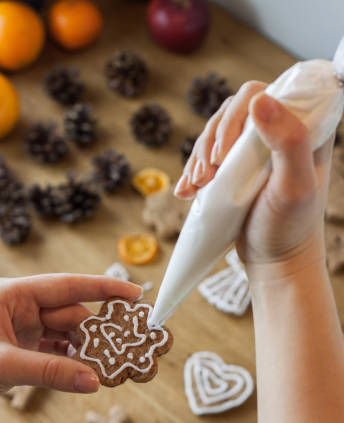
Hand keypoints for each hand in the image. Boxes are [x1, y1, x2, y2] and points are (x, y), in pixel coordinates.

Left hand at [0, 274, 141, 422]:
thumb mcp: (2, 365)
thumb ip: (50, 371)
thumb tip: (93, 380)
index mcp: (13, 295)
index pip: (67, 286)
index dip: (103, 289)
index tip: (134, 294)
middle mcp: (20, 308)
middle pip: (71, 313)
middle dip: (98, 329)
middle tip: (128, 342)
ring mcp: (22, 331)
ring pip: (67, 335)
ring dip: (87, 348)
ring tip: (112, 362)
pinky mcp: (22, 352)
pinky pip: (57, 353)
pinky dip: (73, 362)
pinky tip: (88, 372)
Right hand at [175, 81, 333, 274]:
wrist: (275, 262)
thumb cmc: (290, 227)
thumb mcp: (295, 185)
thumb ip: (288, 140)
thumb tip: (258, 99)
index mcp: (303, 127)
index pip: (263, 94)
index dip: (236, 117)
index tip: (225, 155)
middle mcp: (280, 132)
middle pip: (233, 112)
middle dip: (212, 143)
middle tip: (207, 177)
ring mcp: (256, 151)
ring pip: (216, 133)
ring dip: (199, 158)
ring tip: (195, 188)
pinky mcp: (238, 168)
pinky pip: (209, 156)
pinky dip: (193, 172)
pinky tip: (185, 191)